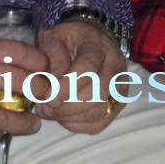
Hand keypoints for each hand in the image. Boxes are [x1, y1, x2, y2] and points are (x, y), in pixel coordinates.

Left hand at [34, 18, 127, 133]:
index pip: (87, 69)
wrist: (92, 37)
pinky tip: (64, 117)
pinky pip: (100, 123)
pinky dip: (79, 125)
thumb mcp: (55, 37)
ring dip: (71, 117)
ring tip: (51, 112)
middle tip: (44, 108)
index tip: (48, 97)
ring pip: (99, 111)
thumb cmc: (69, 39)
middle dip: (67, 106)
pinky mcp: (118, 103)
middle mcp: (115, 66)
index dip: (66, 87)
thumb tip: (51, 87)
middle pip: (96, 94)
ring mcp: (120, 86)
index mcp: (98, 46)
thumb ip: (53, 58)